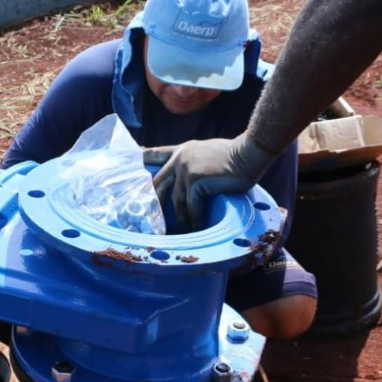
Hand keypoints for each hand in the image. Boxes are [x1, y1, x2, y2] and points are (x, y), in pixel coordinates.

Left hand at [143, 134, 276, 231]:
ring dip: (180, 218)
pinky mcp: (197, 181)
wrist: (249, 153)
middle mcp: (180, 159)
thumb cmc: (235, 154)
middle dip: (156, 203)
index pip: (156, 154)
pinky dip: (195, 219)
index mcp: (182, 151)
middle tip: (153, 219)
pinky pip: (192, 206)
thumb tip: (189, 178)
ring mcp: (187, 170)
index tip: (131, 165)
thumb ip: (194, 161)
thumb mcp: (208, 151)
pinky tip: (197, 228)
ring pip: (176, 200)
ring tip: (184, 231)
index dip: (143, 160)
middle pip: (159, 183)